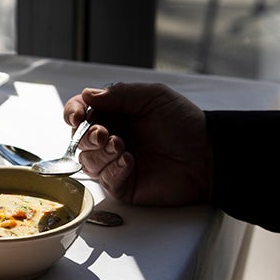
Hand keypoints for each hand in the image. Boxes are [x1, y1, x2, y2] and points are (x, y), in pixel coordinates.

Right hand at [64, 82, 212, 205]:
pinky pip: (106, 180)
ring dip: (100, 153)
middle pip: (79, 139)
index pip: (80, 113)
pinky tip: (130, 162)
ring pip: (87, 161)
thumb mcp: (152, 97)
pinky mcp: (124, 185)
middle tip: (104, 134)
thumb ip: (118, 94)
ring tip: (122, 147)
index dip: (73, 113)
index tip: (77, 116)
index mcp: (114, 114)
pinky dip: (113, 170)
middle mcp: (111, 138)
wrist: (207, 153)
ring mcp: (115, 163)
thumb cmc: (183, 123)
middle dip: (86, 136)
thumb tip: (86, 95)